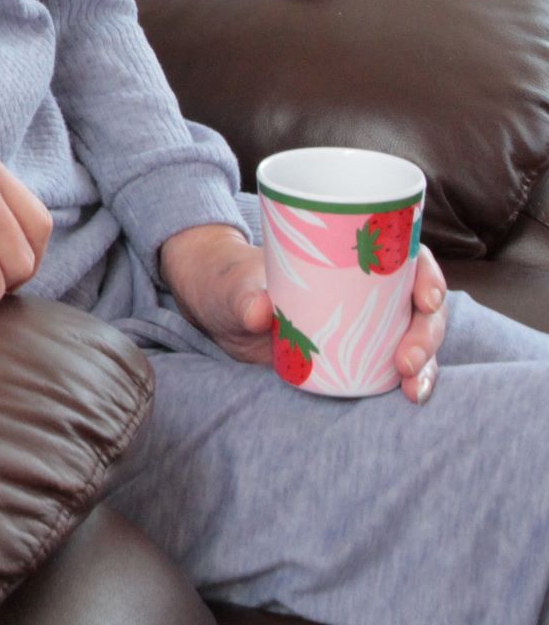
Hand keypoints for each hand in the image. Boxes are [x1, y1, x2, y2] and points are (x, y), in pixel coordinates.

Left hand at [161, 223, 449, 403]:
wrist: (221, 308)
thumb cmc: (232, 281)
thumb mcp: (233, 285)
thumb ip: (243, 297)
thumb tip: (260, 312)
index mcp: (350, 253)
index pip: (405, 256)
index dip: (427, 274)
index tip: (425, 298)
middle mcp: (369, 285)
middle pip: (419, 304)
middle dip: (426, 332)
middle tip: (407, 360)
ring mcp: (368, 319)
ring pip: (416, 336)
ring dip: (427, 363)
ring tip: (413, 388)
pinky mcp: (359, 349)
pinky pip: (396, 363)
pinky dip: (413, 379)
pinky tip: (412, 395)